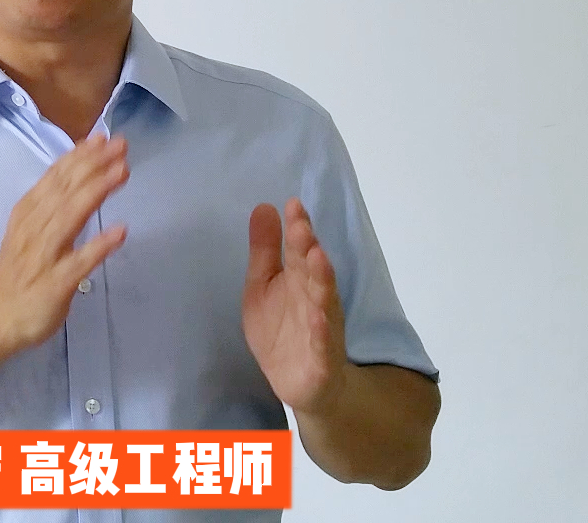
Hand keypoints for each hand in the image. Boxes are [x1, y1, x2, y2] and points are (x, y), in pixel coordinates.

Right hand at [0, 132, 128, 353]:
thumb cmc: (16, 274)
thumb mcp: (28, 231)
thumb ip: (50, 208)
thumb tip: (76, 179)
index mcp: (28, 213)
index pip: (55, 178)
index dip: (79, 156)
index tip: (102, 137)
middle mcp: (34, 228)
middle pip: (66, 190)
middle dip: (94, 164)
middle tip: (121, 144)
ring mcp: (45, 255)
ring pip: (72, 216)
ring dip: (97, 191)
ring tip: (123, 171)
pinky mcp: (56, 282)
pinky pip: (79, 261)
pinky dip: (99, 245)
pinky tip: (120, 232)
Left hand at [243, 197, 351, 415]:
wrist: (300, 383)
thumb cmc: (281, 328)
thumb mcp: (263, 285)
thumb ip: (266, 250)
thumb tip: (265, 205)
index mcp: (299, 280)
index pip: (300, 250)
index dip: (298, 228)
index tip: (293, 204)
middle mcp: (314, 299)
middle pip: (312, 271)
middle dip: (308, 249)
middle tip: (301, 226)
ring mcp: (321, 329)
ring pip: (324, 302)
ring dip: (322, 280)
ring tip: (318, 256)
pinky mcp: (322, 359)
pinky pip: (323, 343)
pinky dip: (322, 331)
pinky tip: (318, 317)